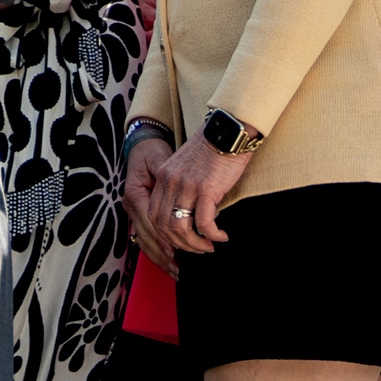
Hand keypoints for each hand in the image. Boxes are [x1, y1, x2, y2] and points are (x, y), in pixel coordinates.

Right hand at [122, 129, 177, 267]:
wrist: (142, 145)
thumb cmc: (152, 151)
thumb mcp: (160, 158)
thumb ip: (168, 177)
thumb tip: (180, 192)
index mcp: (135, 194)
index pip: (152, 225)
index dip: (170, 239)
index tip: (188, 249)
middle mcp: (131, 206)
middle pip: (149, 238)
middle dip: (167, 255)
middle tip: (187, 266)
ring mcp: (133, 212)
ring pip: (145, 243)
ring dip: (162, 259)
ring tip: (178, 272)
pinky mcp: (139, 215)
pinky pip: (146, 238)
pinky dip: (157, 252)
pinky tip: (169, 263)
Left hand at [132, 132, 248, 261]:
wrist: (228, 130)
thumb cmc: (212, 149)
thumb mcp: (186, 166)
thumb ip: (180, 186)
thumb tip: (185, 213)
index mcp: (163, 176)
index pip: (153, 214)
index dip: (164, 234)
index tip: (178, 242)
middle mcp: (170, 181)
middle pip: (163, 225)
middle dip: (179, 244)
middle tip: (196, 249)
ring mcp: (186, 186)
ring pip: (180, 228)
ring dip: (194, 244)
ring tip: (208, 247)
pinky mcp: (206, 189)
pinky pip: (204, 223)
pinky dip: (212, 235)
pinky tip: (221, 236)